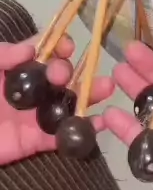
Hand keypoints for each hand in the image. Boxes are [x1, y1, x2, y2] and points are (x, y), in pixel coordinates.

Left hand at [0, 37, 113, 165]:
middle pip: (60, 77)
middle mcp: (28, 91)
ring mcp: (33, 117)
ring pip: (67, 103)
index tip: (67, 46)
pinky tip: (102, 121)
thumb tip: (33, 49)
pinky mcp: (35, 143)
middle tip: (64, 75)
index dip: (59, 47)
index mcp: (13, 70)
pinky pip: (62, 137)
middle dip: (71, 71)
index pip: (42, 53)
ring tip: (105, 87)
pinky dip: (85, 130)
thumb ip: (2, 57)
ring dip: (89, 94)